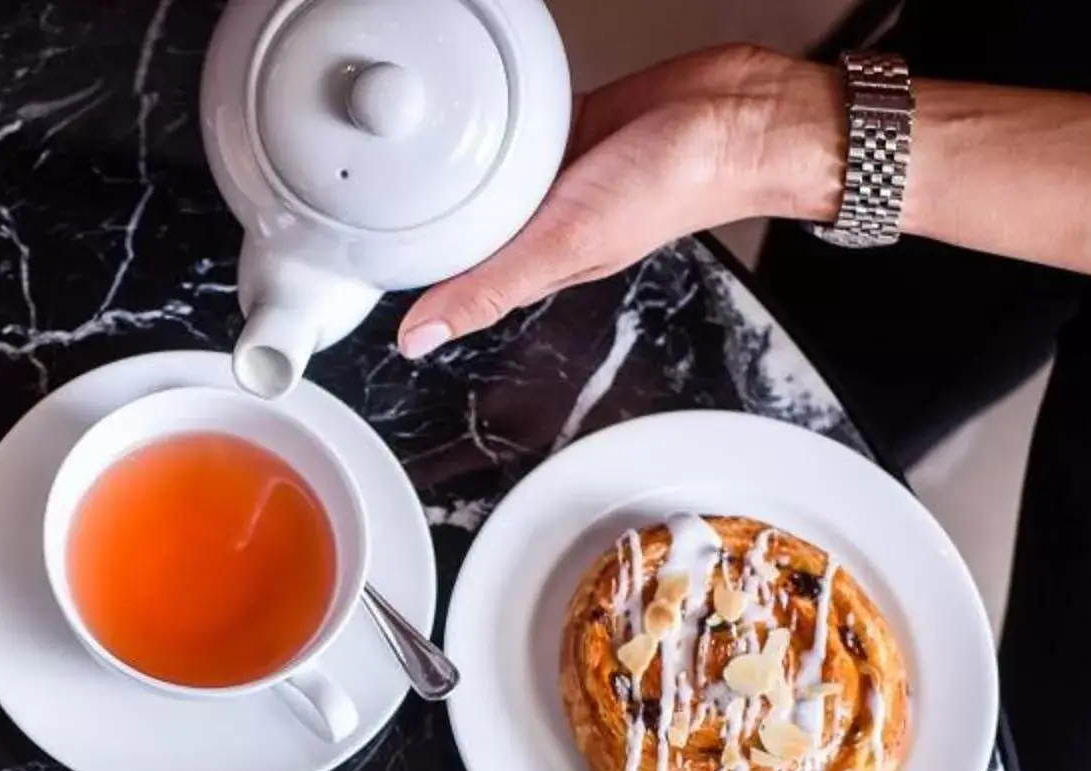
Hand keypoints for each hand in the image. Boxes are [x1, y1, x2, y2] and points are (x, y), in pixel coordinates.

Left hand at [397, 46, 842, 358]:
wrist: (735, 115)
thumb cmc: (673, 185)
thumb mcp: (563, 244)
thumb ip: (489, 288)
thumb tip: (418, 337)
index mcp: (535, 260)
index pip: (455, 276)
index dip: (409, 271)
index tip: (355, 259)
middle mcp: (541, 221)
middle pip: (465, 224)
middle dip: (423, 215)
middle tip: (365, 194)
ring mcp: (554, 172)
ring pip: (488, 176)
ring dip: (459, 166)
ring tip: (406, 149)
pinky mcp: (569, 125)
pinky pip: (517, 128)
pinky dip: (498, 123)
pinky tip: (476, 112)